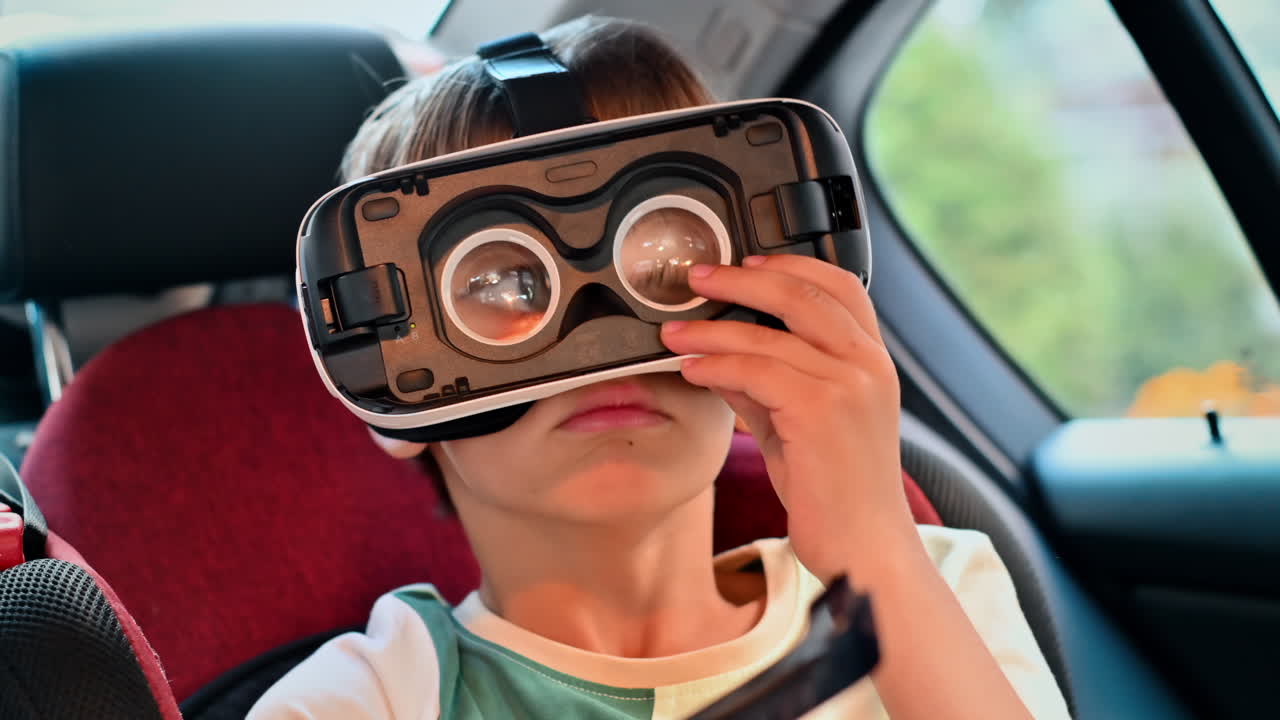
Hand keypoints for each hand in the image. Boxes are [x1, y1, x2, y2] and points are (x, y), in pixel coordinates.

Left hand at [660, 254, 917, 580]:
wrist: (864, 552)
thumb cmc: (836, 494)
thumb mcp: (796, 426)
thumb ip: (765, 386)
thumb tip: (719, 355)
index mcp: (873, 362)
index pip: (841, 286)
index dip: (791, 264)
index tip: (748, 261)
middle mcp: (869, 365)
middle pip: (802, 293)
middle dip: (742, 279)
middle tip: (697, 278)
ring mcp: (849, 385)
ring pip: (769, 333)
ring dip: (712, 328)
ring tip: (674, 331)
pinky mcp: (822, 410)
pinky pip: (755, 371)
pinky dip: (716, 364)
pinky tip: (691, 368)